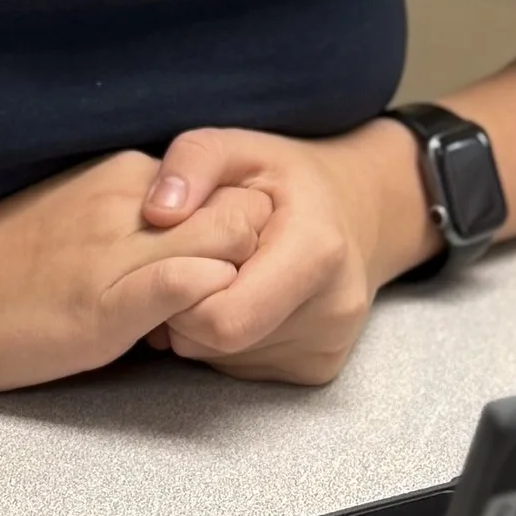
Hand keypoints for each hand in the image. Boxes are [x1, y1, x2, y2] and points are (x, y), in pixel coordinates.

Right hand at [0, 152, 271, 396]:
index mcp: (123, 173)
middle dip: (258, 255)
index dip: (243, 229)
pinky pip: (192, 283)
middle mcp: (130, 197)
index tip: (229, 266)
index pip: (229, 184)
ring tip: (209, 322)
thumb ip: (137, 215)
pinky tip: (183, 335)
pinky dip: (211, 307)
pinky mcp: (107, 302)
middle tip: (234, 299)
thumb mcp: (77, 214)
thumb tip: (191, 236)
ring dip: (240, 285)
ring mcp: (120, 248)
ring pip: (233, 243)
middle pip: (247, 208)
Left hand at [137, 120, 433, 385]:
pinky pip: (245, 367)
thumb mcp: (238, 146)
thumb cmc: (287, 179)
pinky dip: (229, 339)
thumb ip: (193, 162)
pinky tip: (241, 298)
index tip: (177, 259)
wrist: (357, 212)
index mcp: (316, 253)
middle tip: (192, 266)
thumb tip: (158, 212)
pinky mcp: (320, 368)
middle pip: (221, 342)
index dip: (182, 295)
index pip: (223, 319)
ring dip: (205, 326)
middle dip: (189, 310)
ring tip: (222, 277)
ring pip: (227, 359)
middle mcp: (333, 310)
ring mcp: (329, 347)